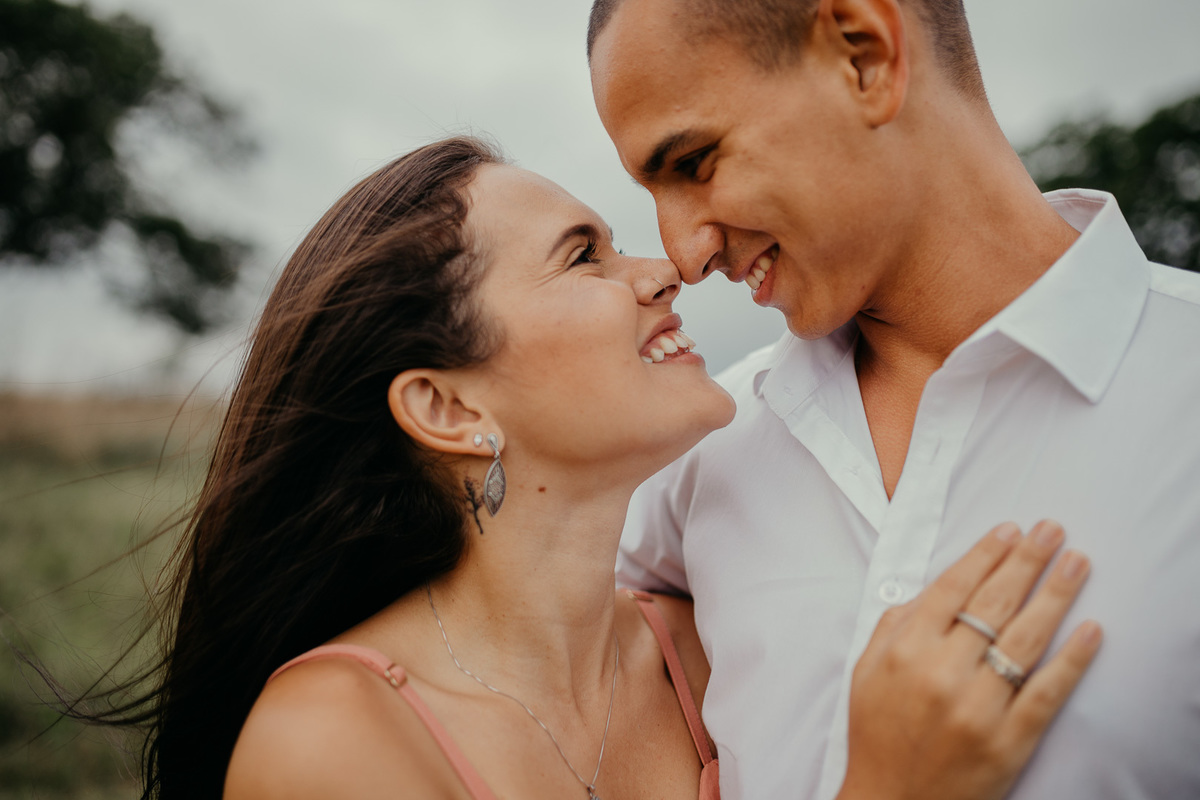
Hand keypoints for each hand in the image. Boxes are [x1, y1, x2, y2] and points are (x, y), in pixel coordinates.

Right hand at [838, 521, 1101, 799]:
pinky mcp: (1009, 740)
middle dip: (1026, 560)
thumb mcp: (866, 671)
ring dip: (1056, 595)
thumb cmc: (878, 733)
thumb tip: (932, 587)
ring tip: (1077, 563)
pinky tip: (1089, 630)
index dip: (984, 554)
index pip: (952, 587)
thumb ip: (894, 625)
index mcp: (905, 650)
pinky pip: (1047, 691)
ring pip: (1025, 639)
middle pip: (993, 603)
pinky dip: (1072, 659)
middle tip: (1052, 530)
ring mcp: (977, 707)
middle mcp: (941, 672)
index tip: (1010, 530)